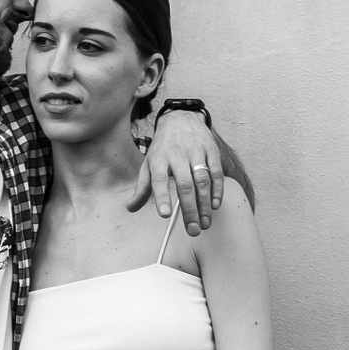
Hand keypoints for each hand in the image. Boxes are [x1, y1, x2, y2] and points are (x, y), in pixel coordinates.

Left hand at [126, 112, 223, 234]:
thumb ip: (142, 188)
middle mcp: (177, 155)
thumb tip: (130, 208)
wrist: (181, 118)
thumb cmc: (163, 148)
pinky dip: (217, 190)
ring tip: (205, 223)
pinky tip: (215, 205)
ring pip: (202, 180)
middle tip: (193, 230)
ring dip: (205, 204)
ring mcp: (196, 152)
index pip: (159, 180)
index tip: (165, 214)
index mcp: (159, 160)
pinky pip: (216, 172)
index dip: (162, 197)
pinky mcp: (211, 151)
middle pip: (185, 185)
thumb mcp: (149, 164)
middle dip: (190, 209)